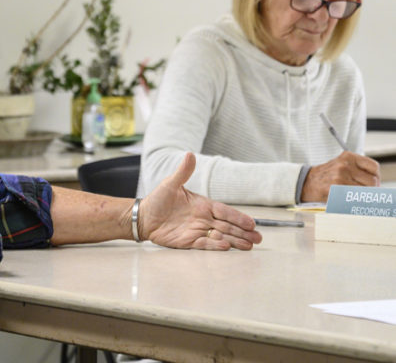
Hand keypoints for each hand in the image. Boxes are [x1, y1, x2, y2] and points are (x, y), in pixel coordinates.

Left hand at [139, 153, 261, 249]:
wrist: (143, 216)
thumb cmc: (158, 199)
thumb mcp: (170, 184)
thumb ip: (182, 172)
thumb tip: (190, 154)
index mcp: (202, 205)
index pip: (224, 211)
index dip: (238, 217)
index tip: (251, 222)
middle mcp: (203, 219)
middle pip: (227, 226)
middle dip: (243, 232)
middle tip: (258, 238)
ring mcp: (197, 231)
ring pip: (220, 236)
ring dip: (234, 241)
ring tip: (248, 246)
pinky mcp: (188, 242)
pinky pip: (204, 244)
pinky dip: (214, 246)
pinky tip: (225, 247)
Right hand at [301, 152, 379, 202]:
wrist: (304, 183)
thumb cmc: (325, 176)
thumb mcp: (341, 165)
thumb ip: (358, 170)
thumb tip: (376, 184)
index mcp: (347, 157)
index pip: (374, 167)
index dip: (375, 177)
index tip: (370, 182)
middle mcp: (344, 165)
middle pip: (372, 181)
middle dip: (370, 189)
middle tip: (361, 192)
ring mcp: (340, 177)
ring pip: (366, 191)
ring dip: (362, 196)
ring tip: (352, 195)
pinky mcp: (336, 189)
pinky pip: (355, 198)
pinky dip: (353, 201)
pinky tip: (345, 199)